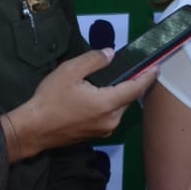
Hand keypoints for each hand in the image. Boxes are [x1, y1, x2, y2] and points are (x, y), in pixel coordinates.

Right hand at [5, 50, 158, 160]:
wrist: (33, 129)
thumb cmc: (50, 99)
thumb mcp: (70, 71)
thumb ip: (94, 60)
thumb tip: (111, 54)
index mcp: (107, 104)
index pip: (135, 88)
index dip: (148, 76)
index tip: (157, 66)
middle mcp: (111, 120)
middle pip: (128, 99)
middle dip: (132, 84)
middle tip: (132, 68)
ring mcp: (104, 130)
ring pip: (119, 108)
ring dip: (119, 95)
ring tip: (112, 79)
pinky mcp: (96, 135)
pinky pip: (109, 116)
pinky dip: (110, 104)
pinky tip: (99, 95)